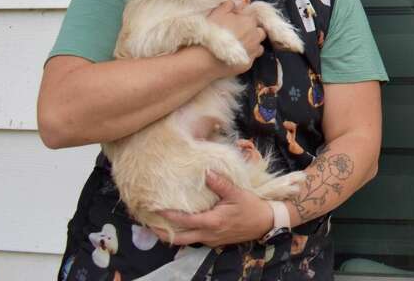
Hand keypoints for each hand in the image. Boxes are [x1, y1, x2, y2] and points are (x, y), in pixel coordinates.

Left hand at [157, 171, 273, 246]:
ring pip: (186, 241)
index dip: (167, 216)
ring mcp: (211, 240)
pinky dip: (185, 234)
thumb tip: (206, 171)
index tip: (153, 209)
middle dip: (162, 234)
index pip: (184, 220)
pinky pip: (195, 239)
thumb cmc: (251, 207)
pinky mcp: (215, 242)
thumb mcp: (237, 193)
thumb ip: (220, 183)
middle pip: (179, 239)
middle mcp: (208, 234)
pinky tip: (182, 225)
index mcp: (212, 221)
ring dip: (172, 234)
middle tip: (148, 225)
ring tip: (160, 226)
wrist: (265, 223)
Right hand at [206, 0, 265, 74]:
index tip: (235, 21)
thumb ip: (229, 5)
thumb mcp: (217, 13)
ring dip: (252, 43)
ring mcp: (253, 51)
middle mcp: (256, 36)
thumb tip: (236, 3)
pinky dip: (247, 55)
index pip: (253, 16)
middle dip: (252, 31)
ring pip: (258, 45)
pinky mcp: (249, 64)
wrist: (205, 58)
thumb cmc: (212, 33)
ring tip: (239, 45)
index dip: (244, 18)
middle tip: (238, 33)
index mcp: (249, 21)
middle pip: (259, 31)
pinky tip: (236, 55)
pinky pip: (252, 57)